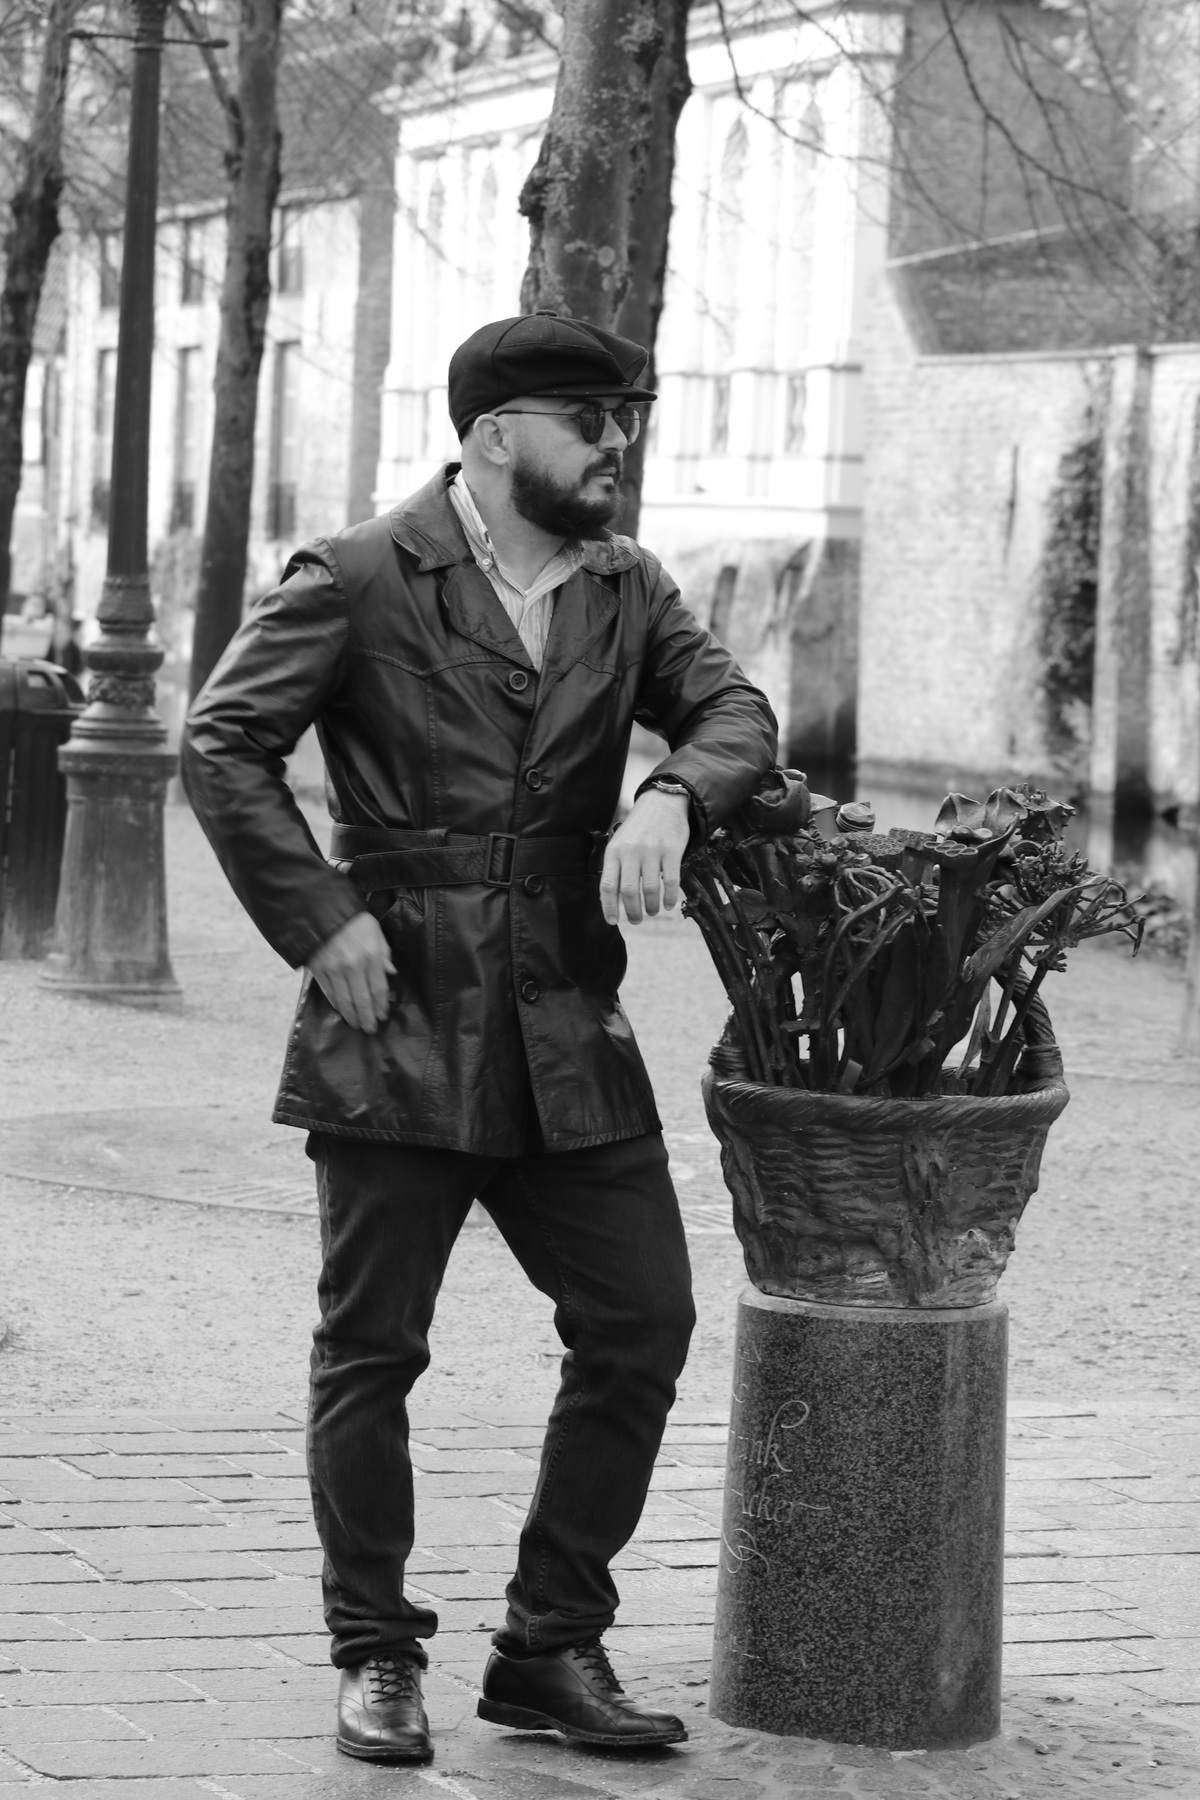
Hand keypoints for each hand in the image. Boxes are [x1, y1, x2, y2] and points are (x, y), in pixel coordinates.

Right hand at [307, 912, 395, 1031]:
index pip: (379, 988)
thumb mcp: (375, 932)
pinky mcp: (319, 970)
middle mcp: (353, 965)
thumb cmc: (353, 920)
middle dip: (368, 1017)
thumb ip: (384, 953)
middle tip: (370, 1029)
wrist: (321, 910)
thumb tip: (391, 973)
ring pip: (345, 1001)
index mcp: (371, 955)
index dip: (381, 1005)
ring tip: (357, 1025)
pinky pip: (329, 993)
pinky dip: (337, 1005)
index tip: (383, 1016)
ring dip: (352, 1016)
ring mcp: (334, 969)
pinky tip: (342, 1011)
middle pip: (362, 1000)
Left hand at [600, 788, 690, 924]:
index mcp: (614, 851)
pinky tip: (669, 905)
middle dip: (632, 912)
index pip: (608, 886)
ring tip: (652, 912)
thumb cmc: (638, 829)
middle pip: (629, 891)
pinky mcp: (672, 850)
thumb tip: (612, 901)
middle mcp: (631, 852)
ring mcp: (652, 851)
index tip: (613, 921)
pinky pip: (671, 881)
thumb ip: (615, 867)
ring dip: (651, 907)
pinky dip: (669, 898)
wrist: (662, 803)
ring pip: (650, 889)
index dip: (609, 907)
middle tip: (636, 920)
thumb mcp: (619, 843)